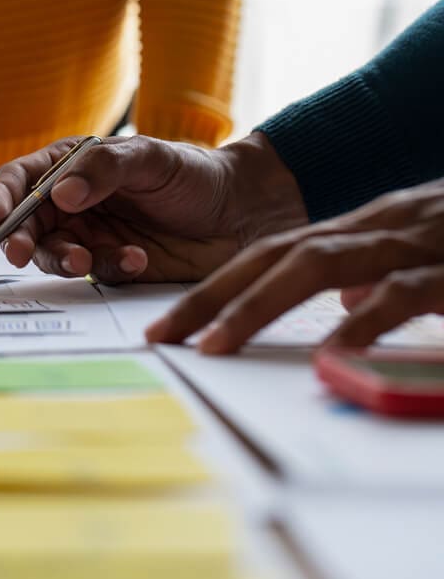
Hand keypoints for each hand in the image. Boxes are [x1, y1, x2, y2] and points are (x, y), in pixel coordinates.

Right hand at [0, 132, 306, 282]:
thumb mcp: (151, 158)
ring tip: (94, 258)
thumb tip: (60, 193)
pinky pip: (93, 273)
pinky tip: (136, 258)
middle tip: (23, 254)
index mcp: (72, 166)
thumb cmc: (196, 174)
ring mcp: (90, 235)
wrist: (243, 213)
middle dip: (22, 240)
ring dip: (66, 259)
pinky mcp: (110, 264)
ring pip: (54, 254)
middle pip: (26, 225)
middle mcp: (72, 202)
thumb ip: (104, 169)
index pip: (21, 180)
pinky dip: (108, 267)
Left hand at [146, 180, 443, 351]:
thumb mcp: (423, 256)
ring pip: (319, 264)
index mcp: (360, 229)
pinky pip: (406, 289)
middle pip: (271, 254)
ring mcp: (416, 239)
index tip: (168, 327)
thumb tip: (346, 302)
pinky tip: (332, 352)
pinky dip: (366, 320)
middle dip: (209, 296)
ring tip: (215, 347)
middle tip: (161, 337)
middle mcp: (376, 226)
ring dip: (259, 306)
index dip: (213, 288)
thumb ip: (380, 276)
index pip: (267, 254)